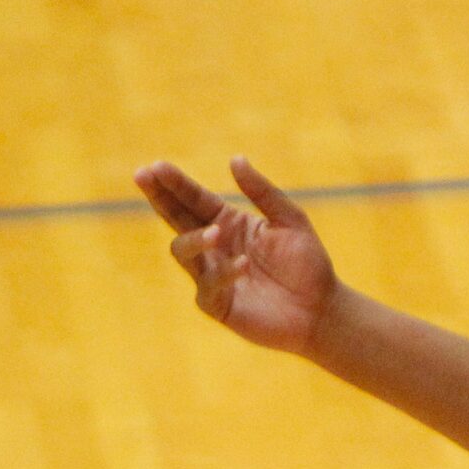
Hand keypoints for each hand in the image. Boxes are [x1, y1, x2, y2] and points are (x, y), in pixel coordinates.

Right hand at [135, 158, 337, 355]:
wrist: (323, 310)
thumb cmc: (308, 265)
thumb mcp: (290, 221)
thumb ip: (263, 192)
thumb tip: (235, 159)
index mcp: (227, 222)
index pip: (193, 199)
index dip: (174, 183)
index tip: (156, 166)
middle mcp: (213, 246)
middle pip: (175, 218)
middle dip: (159, 197)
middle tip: (145, 176)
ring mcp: (211, 275)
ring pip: (183, 251)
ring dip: (195, 239)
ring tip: (216, 233)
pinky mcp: (217, 304)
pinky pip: (208, 286)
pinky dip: (223, 274)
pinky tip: (244, 265)